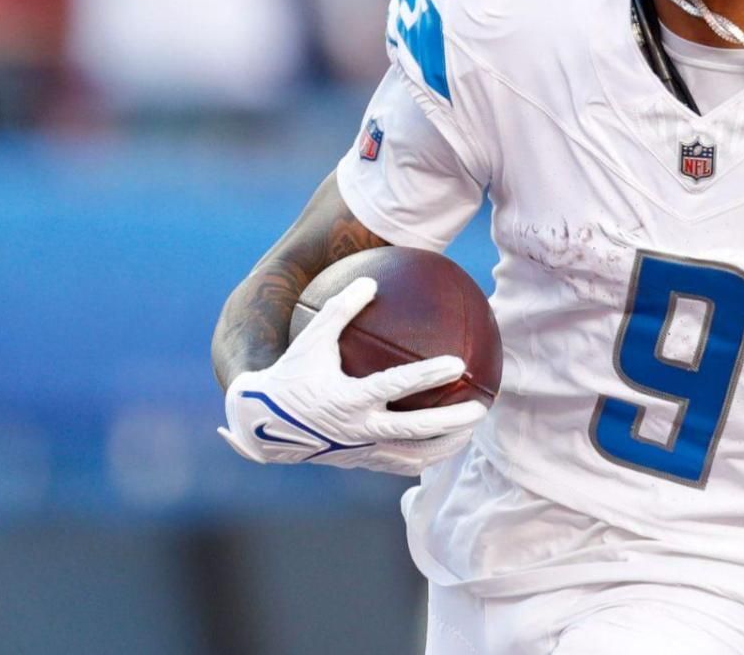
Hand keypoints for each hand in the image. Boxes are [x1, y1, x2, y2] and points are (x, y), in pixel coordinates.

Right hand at [219, 278, 485, 474]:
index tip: (458, 364)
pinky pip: (400, 464)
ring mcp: (361, 450)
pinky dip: (425, 457)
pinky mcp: (360, 461)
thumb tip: (370, 280)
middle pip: (416, 429)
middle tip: (481, 408)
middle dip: (452, 421)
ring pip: (413, 455)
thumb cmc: (290, 374)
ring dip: (445, 445)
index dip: (428, 375)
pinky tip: (444, 445)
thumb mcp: (310, 340)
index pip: (396, 386)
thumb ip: (340, 309)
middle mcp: (358, 429)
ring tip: (471, 432)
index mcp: (347, 399)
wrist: (262, 425)